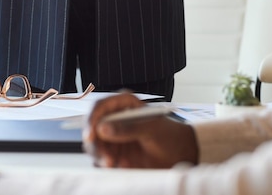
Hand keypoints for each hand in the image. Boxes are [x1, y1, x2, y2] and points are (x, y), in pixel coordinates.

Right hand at [83, 93, 198, 168]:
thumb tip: (103, 129)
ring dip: (101, 157)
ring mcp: (113, 137)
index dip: (91, 119)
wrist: (180, 154)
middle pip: (92, 128)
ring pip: (94, 146)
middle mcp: (114, 118)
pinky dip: (107, 165)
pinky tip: (123, 166)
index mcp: (123, 104)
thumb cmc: (169, 135)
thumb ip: (128, 129)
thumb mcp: (152, 129)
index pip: (99, 107)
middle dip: (96, 144)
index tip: (91, 136)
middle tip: (107, 159)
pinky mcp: (114, 153)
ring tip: (116, 165)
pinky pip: (101, 160)